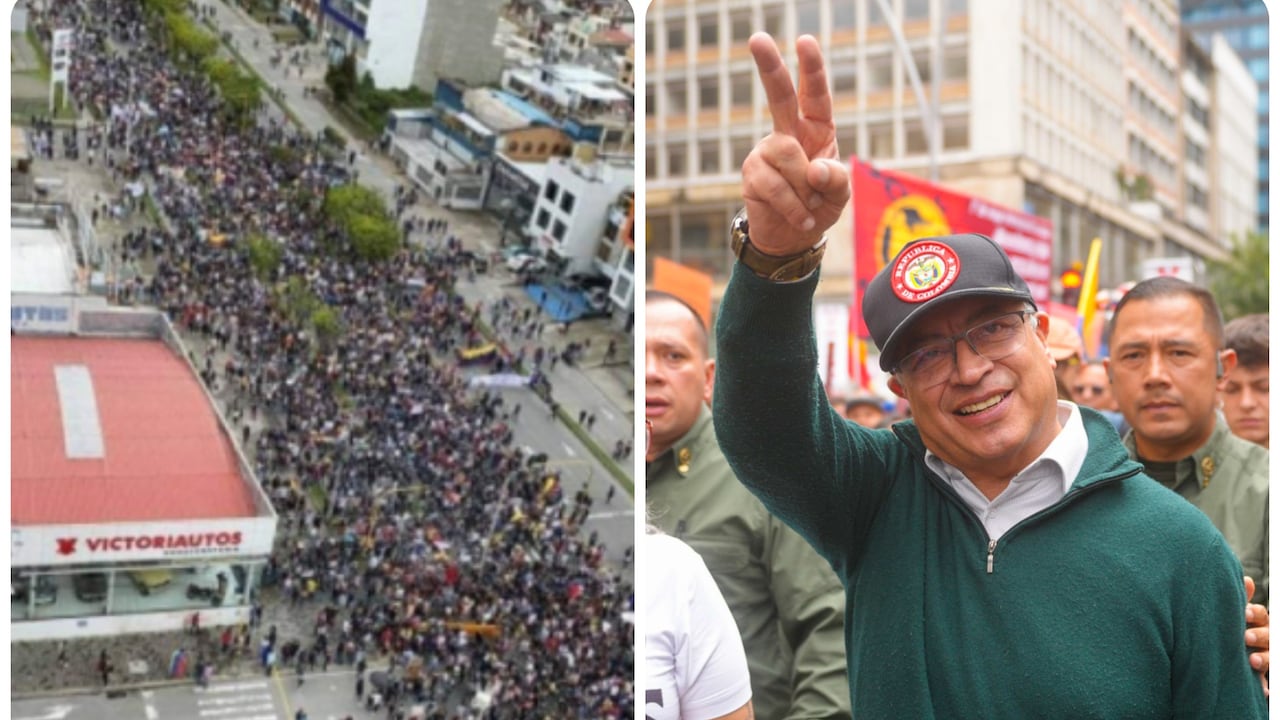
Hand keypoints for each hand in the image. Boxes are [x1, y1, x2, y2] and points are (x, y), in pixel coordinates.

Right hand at [742, 34, 849, 255]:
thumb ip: (836, 178)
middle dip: (769, 66)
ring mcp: (767, 151)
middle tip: (757, 38)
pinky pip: (775, 185)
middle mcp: (788, 132)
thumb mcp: (841, 193)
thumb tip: (813, 169)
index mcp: (816, 128)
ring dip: (806, 188)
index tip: (805, 41)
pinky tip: (800, 216)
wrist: (792, 238)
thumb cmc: (820, 205)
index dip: (812, 69)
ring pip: (787, 154)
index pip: (815, 95)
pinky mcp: (752, 174)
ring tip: (810, 205)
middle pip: (779, 96)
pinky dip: (794, 206)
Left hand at [1244, 575, 1268, 696]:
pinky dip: (1266, 687)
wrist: (1236, 655)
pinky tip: (1265, 691)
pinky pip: (1269, 683)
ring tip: (1252, 660)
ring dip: (1265, 659)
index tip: (1244, 614)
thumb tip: (1246, 580)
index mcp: (1260, 622)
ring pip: (1272, 658)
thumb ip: (1241, 601)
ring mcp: (1269, 657)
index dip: (1254, 614)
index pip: (1261, 615)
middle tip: (1247, 637)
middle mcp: (1268, 639)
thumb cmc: (1238, 628)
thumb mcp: (1239, 615)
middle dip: (1260, 636)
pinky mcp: (1265, 677)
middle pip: (1270, 636)